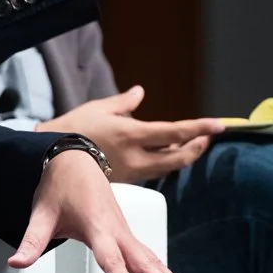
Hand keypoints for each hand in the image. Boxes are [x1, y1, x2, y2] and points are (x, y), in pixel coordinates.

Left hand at [7, 148, 198, 272]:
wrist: (74, 158)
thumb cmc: (59, 186)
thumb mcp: (41, 214)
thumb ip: (31, 241)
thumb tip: (16, 262)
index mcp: (96, 226)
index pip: (110, 259)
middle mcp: (116, 229)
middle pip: (143, 263)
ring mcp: (125, 231)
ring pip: (153, 260)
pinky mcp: (127, 232)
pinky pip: (150, 255)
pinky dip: (165, 272)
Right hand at [38, 86, 224, 184]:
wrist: (54, 157)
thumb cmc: (74, 129)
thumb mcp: (100, 108)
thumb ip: (124, 102)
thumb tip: (139, 92)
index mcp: (132, 134)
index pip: (175, 132)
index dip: (199, 129)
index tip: (218, 125)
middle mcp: (136, 156)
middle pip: (178, 158)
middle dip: (197, 147)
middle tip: (207, 137)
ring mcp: (132, 170)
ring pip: (168, 166)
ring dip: (183, 154)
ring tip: (191, 142)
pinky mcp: (126, 179)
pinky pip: (154, 170)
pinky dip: (166, 160)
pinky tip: (167, 152)